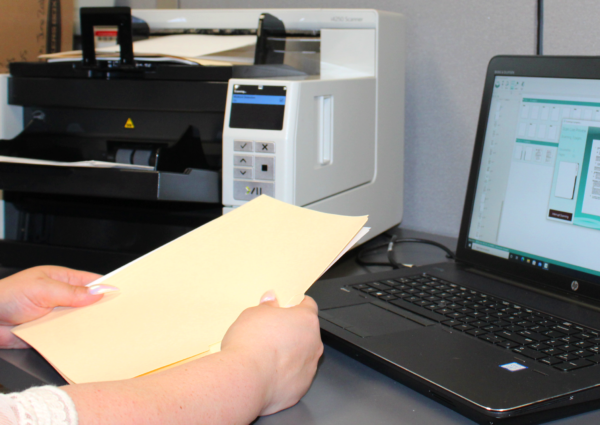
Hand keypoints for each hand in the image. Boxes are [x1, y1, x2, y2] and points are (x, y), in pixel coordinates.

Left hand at [0, 266, 106, 348]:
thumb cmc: (6, 296)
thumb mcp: (42, 289)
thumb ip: (71, 292)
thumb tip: (97, 292)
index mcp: (61, 279)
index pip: (91, 281)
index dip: (107, 287)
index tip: (121, 295)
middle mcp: (61, 297)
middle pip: (89, 303)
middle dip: (100, 309)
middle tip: (114, 315)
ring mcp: (55, 315)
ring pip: (80, 321)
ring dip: (87, 325)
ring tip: (101, 329)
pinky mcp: (49, 333)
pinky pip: (68, 336)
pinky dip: (75, 339)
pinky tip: (83, 341)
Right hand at [221, 293, 323, 415]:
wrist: (246, 379)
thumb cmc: (251, 345)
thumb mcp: (253, 313)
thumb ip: (267, 306)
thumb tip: (271, 301)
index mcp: (305, 320)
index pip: (309, 306)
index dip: (297, 305)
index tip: (290, 307)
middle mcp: (314, 342)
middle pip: (306, 332)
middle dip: (292, 331)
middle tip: (271, 333)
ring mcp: (310, 366)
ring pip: (303, 355)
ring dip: (290, 353)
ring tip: (267, 356)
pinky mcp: (303, 386)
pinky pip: (296, 375)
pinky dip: (286, 373)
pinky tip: (269, 372)